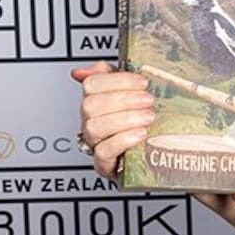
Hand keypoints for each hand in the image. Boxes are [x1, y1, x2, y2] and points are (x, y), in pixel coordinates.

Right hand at [70, 61, 154, 178]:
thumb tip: (83, 70)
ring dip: (125, 119)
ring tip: (148, 117)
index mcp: (95, 100)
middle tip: (148, 100)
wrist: (152, 155)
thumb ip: (113, 75)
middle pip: (91, 105)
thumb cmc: (141, 121)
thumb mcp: (132, 94)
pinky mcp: (104, 164)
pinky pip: (103, 152)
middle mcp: (91, 121)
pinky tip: (140, 134)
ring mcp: (95, 143)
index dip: (117, 80)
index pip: (92, 84)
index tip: (143, 82)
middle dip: (124, 99)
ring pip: (95, 127)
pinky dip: (123, 140)